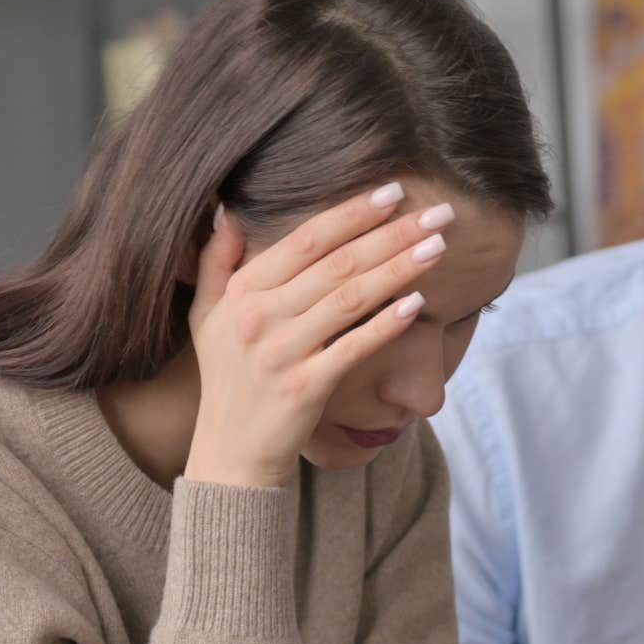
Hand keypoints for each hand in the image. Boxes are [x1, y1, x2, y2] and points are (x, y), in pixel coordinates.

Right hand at [184, 183, 449, 487]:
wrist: (232, 451)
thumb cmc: (228, 377)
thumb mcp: (206, 316)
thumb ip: (216, 261)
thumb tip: (226, 210)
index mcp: (242, 292)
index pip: (306, 240)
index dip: (352, 213)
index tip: (392, 192)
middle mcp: (259, 317)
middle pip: (337, 263)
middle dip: (391, 233)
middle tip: (436, 212)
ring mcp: (282, 353)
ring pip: (350, 299)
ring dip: (398, 268)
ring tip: (438, 247)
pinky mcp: (305, 388)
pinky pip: (353, 348)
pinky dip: (385, 325)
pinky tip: (417, 304)